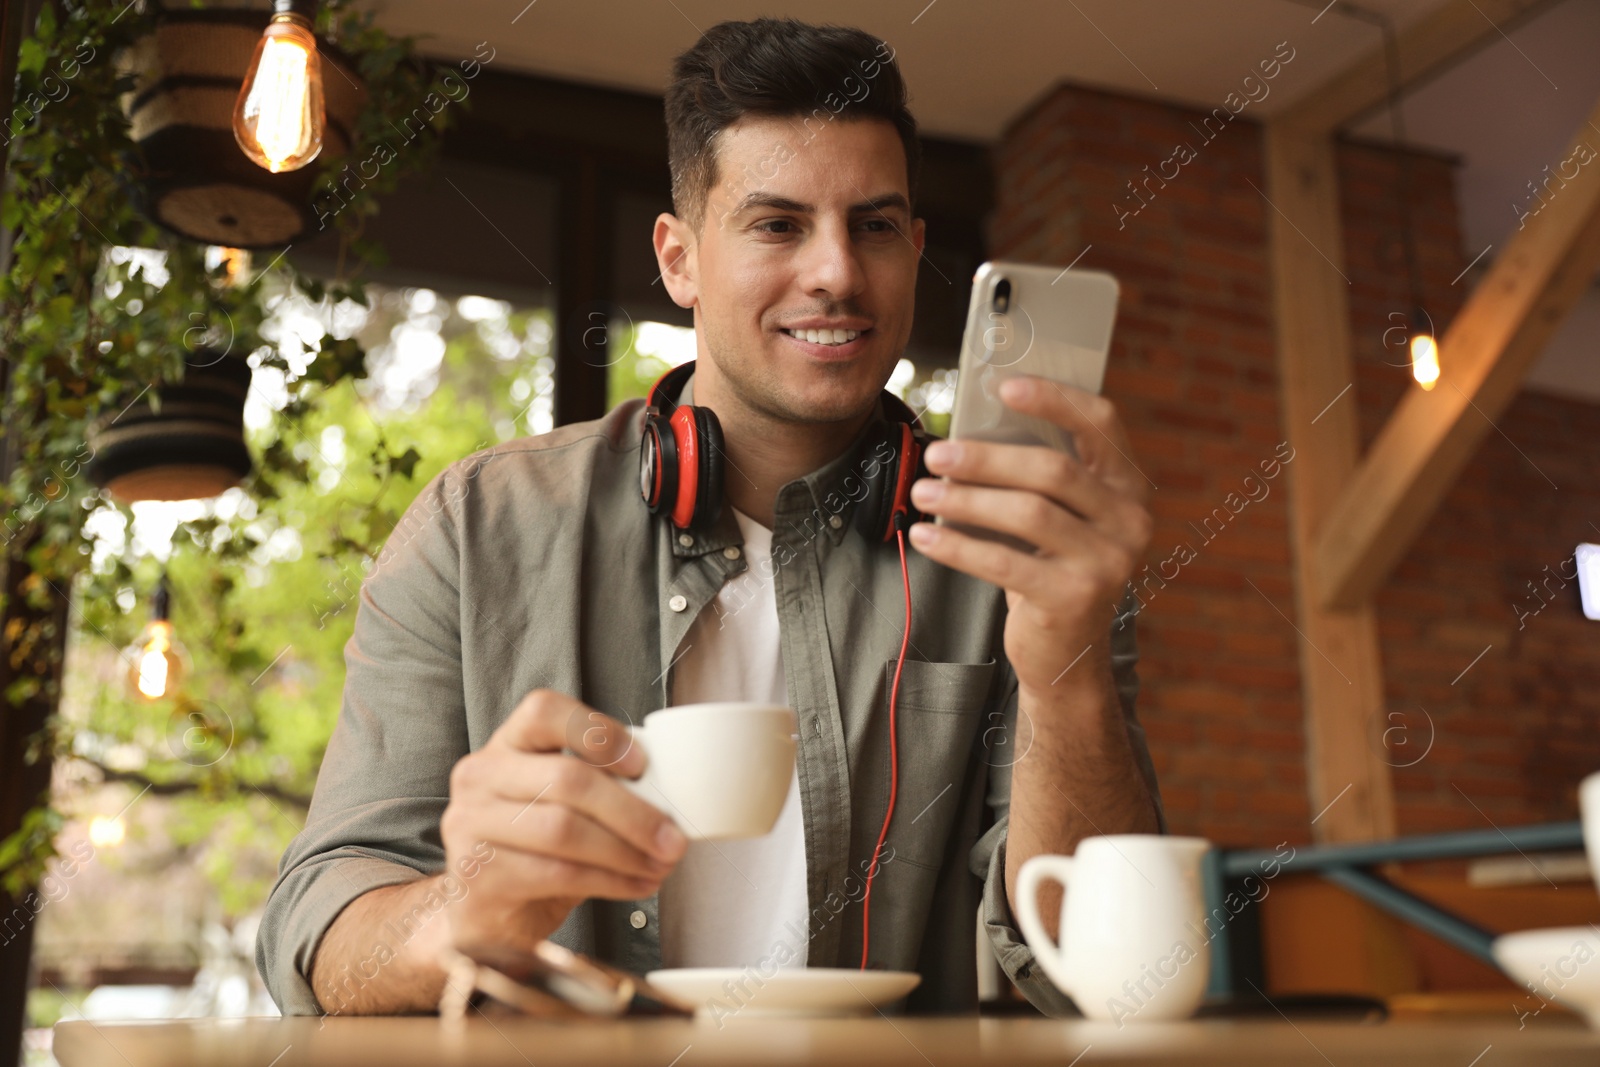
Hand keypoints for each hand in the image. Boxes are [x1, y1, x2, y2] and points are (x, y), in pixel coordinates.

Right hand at [439, 690, 688, 951]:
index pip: (544, 711)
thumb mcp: (560, 802)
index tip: (642, 764)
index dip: (597, 732)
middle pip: (566, 779)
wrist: (485, 910)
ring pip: (564, 830)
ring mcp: (471, 825)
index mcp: (507, 743)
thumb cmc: (535, 846)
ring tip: (660, 864)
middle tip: (673, 838)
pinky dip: (610, 881)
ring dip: (626, 851)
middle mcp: (481, 776)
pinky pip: (558, 873)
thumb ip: (599, 785)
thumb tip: (670, 796)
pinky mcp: (478, 876)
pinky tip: (636, 884)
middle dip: (632, 812)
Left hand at [907, 376, 1152, 695]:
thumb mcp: (1062, 519)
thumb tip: (970, 436)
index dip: (1054, 399)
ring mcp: (1108, 562)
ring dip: (966, 499)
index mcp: (1129, 487)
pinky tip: (925, 536)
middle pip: (1052, 470)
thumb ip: (1039, 478)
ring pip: (1028, 513)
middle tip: (937, 454)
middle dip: (986, 458)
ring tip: (923, 493)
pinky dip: (958, 546)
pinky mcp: (1075, 598)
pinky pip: (1005, 562)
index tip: (1004, 387)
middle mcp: (1130, 520)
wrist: (1069, 653)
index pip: (1101, 424)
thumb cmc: (1053, 569)